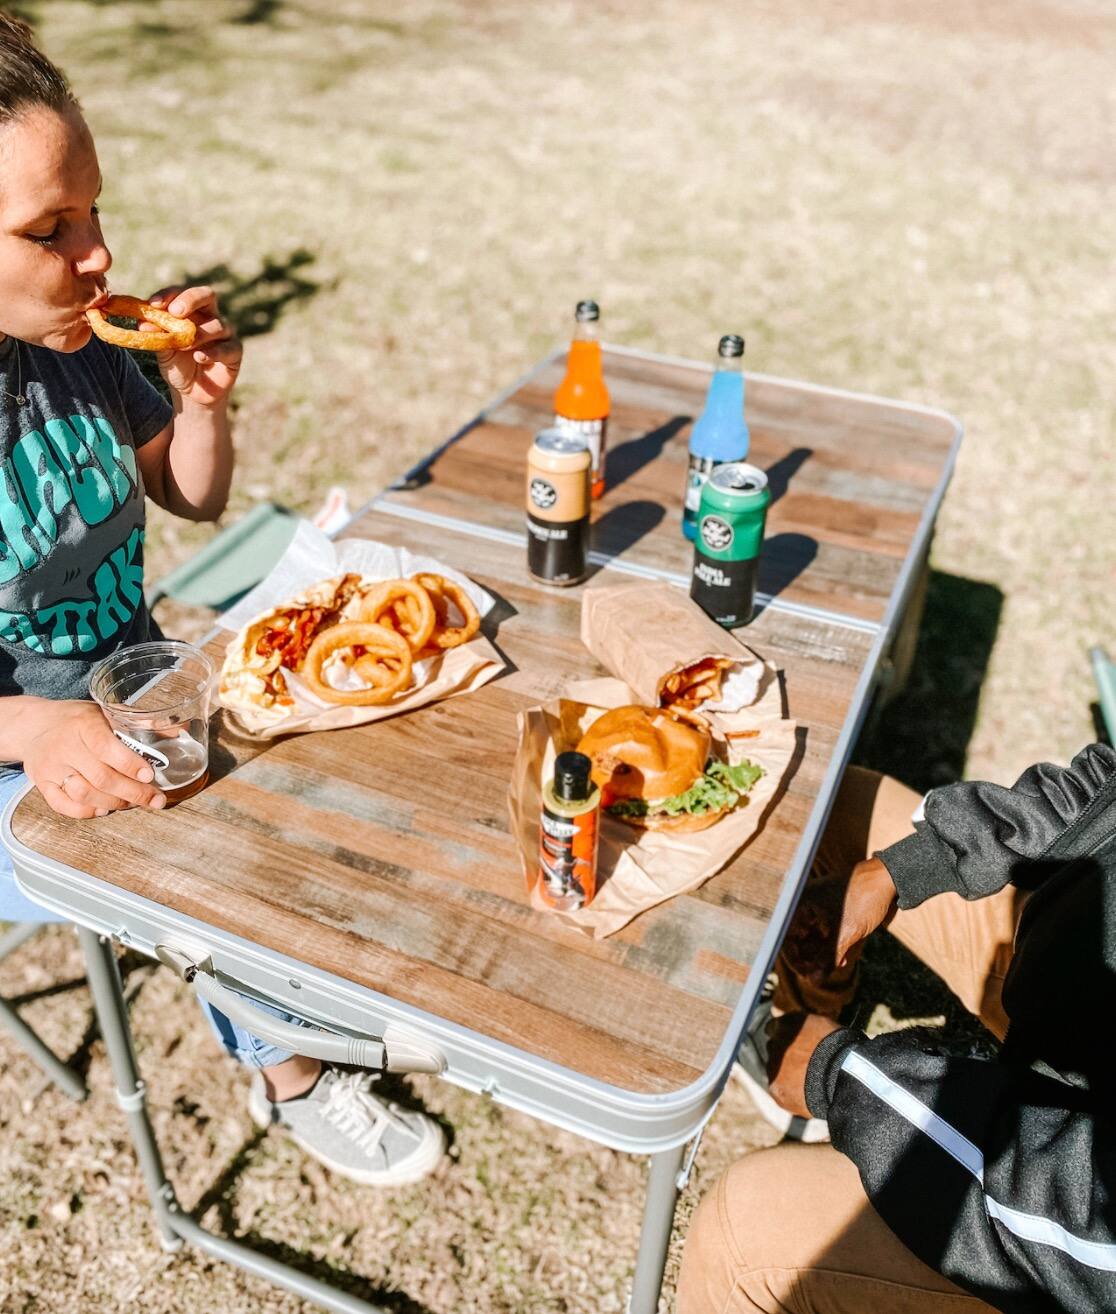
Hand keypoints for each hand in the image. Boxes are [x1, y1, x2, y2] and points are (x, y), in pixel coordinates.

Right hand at [20, 700, 166, 817]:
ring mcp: (51, 767)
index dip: (130, 764)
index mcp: (84, 724)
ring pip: (84, 794)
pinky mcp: (41, 784)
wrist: (34, 725)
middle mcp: (65, 746)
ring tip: (133, 803)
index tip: (150, 775)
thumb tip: (178, 732)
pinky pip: (63, 806)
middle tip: (155, 799)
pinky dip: (87, 812)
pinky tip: (105, 808)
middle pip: (101, 777)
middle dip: (133, 792)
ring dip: (114, 803)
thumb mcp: (104, 712)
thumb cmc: (77, 719)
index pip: (106, 748)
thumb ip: (136, 724)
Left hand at [146, 284, 241, 407]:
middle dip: (190, 300)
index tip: (154, 305)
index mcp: (191, 310)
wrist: (191, 392)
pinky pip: (227, 348)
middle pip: (207, 295)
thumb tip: (144, 324)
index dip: (169, 295)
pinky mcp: (234, 353)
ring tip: (183, 347)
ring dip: (198, 334)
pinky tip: (199, 358)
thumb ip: (157, 336)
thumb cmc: (178, 365)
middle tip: (175, 312)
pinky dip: (212, 353)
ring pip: (216, 325)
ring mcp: (225, 334)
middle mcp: (210, 317)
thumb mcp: (163, 350)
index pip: (182, 293)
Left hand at [767, 1012, 841, 1117]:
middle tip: (803, 1063)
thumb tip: (793, 1023)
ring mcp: (773, 1068)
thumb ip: (803, 1025)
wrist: (841, 1076)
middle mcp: (774, 1044)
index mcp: (785, 1024)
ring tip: (808, 1081)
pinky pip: (779, 1090)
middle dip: (785, 1055)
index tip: (794, 1043)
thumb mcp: (822, 1025)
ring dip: (786, 1074)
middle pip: (774, 1049)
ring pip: (775, 1070)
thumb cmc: (839, 1048)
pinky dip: (790, 1092)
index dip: (785, 1036)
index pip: (773, 1027)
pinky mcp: (776, 1089)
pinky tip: (806, 1094)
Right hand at [783, 857, 898, 979]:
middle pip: (796, 938)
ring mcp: (816, 907)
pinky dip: (830, 947)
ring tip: (837, 964)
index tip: (809, 975)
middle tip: (823, 973)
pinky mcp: (828, 910)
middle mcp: (803, 903)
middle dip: (810, 959)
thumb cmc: (864, 899)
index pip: (785, 936)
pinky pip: (821, 933)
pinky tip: (842, 958)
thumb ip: (827, 957)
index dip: (795, 960)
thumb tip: (814, 981)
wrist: (887, 879)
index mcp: (799, 902)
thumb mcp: (846, 932)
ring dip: (821, 955)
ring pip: (810, 937)